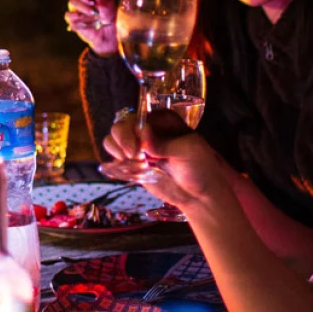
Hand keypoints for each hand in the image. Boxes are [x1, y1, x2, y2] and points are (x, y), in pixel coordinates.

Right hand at [65, 0, 117, 56]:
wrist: (109, 33)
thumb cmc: (109, 15)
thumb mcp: (106, 1)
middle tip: (91, 0)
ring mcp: (76, 7)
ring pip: (71, 1)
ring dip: (83, 7)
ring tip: (94, 14)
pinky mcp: (73, 19)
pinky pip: (69, 15)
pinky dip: (77, 17)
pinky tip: (86, 21)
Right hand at [104, 110, 230, 207]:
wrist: (200, 192)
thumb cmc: (200, 166)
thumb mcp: (188, 151)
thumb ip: (163, 143)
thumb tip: (142, 132)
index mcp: (161, 120)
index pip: (135, 119)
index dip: (131, 133)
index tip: (139, 151)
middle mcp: (147, 130)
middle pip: (119, 128)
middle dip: (123, 143)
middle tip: (136, 158)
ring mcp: (138, 148)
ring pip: (112, 141)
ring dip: (118, 153)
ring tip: (136, 165)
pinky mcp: (134, 164)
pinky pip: (115, 159)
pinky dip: (118, 165)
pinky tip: (133, 172)